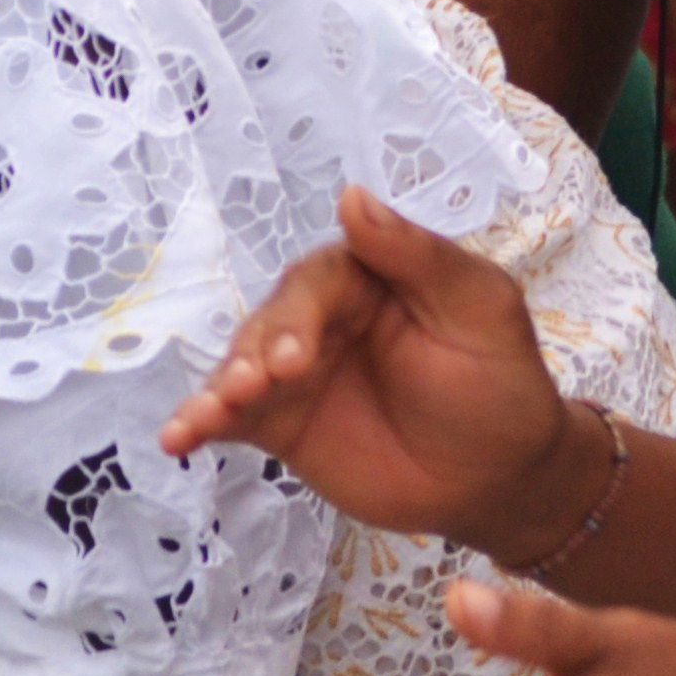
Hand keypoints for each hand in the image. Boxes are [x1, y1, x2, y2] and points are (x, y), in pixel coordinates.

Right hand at [159, 185, 591, 549]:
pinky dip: (198, 422)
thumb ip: (418, 256)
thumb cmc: (499, 385)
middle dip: (256, 352)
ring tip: (210, 413)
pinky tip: (177, 438)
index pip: (318, 280)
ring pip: (241, 365)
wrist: (499, 480)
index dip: (299, 315)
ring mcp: (294, 373)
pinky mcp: (278, 422)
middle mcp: (322, 319)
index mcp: (368, 279)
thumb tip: (350, 194)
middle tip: (256, 385)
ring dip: (218, 386)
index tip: (293, 357)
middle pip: (270, 321)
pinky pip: (229, 416)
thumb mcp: (479, 310)